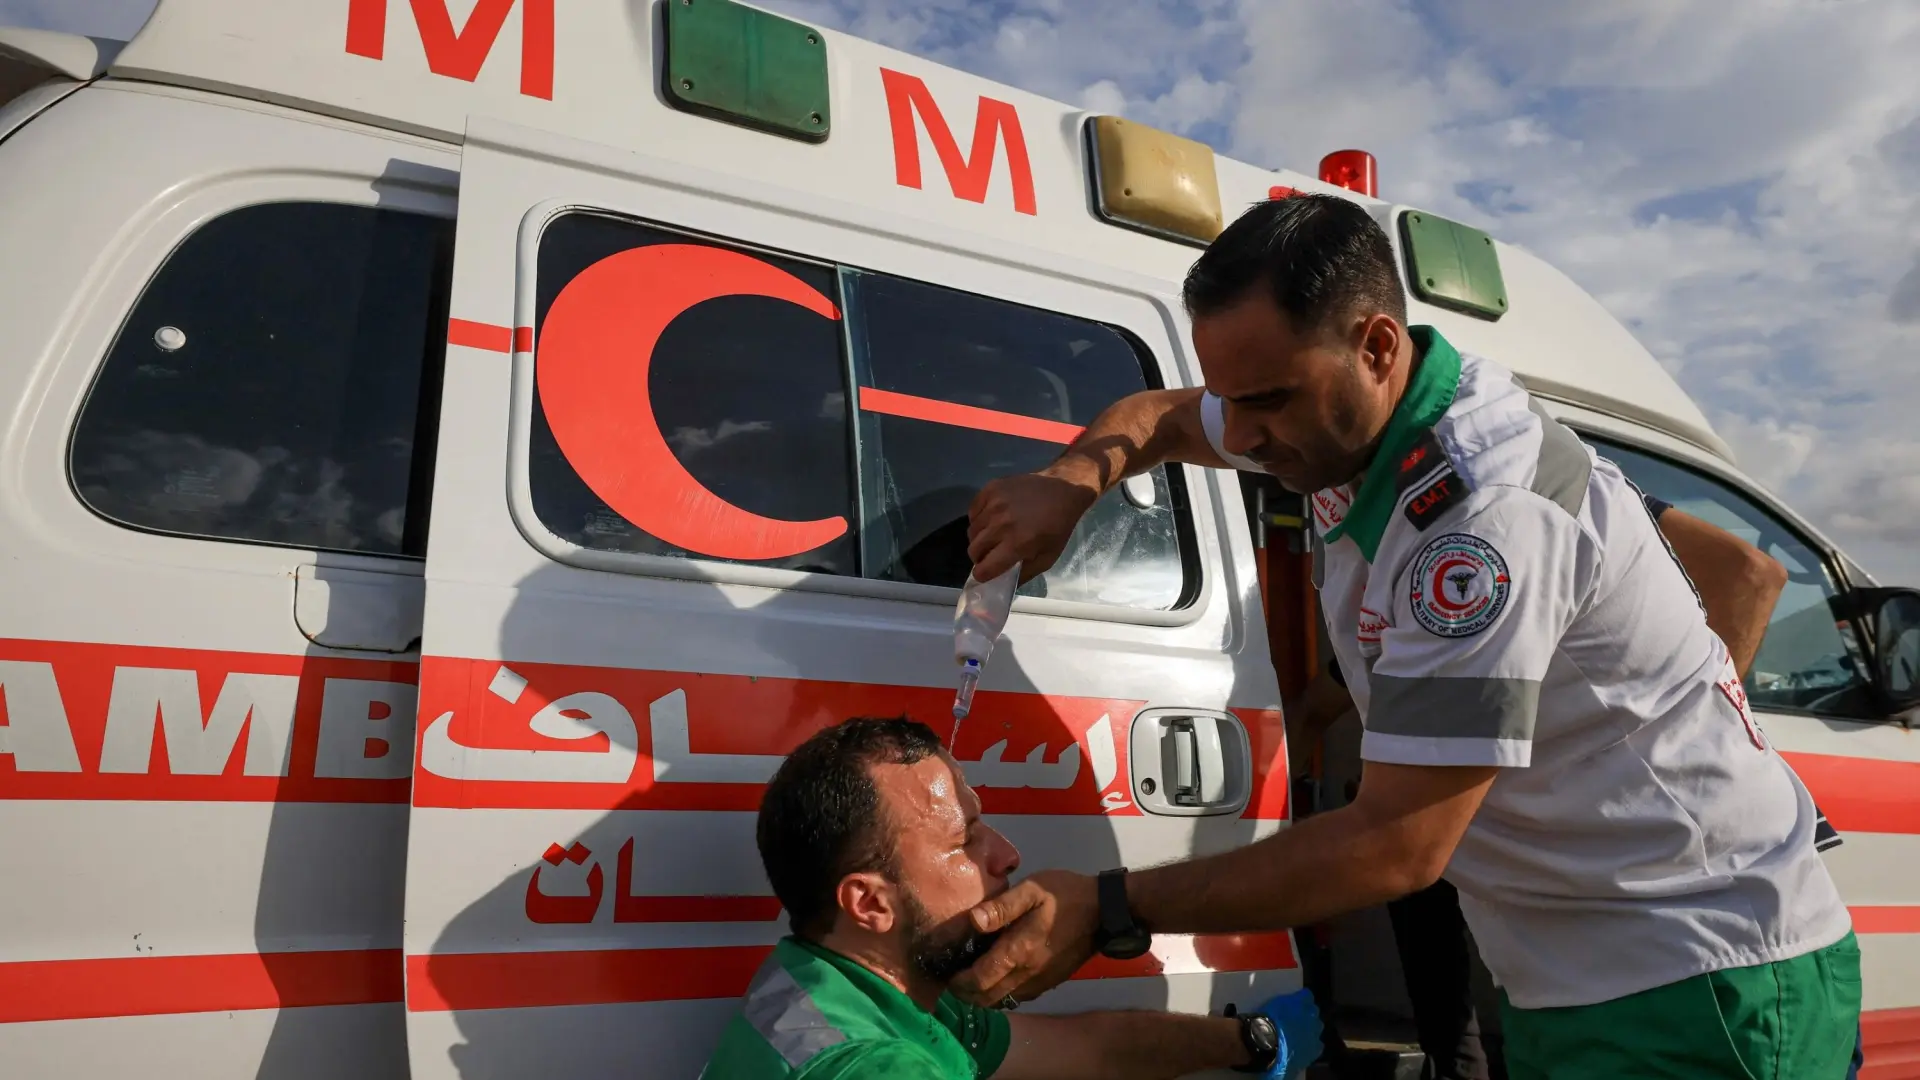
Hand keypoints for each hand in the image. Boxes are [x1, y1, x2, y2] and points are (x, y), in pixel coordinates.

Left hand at [949, 869, 1098, 1006]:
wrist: (1104, 912)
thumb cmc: (1065, 896)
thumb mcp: (1033, 890)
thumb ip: (1002, 906)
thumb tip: (972, 921)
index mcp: (1019, 952)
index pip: (979, 980)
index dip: (958, 982)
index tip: (946, 972)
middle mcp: (1027, 975)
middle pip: (987, 998)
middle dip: (965, 993)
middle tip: (952, 978)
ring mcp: (1039, 982)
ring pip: (1002, 1001)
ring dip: (981, 996)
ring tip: (969, 977)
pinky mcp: (1048, 983)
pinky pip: (1017, 997)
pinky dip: (999, 993)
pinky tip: (995, 975)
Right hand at [966, 468, 1101, 582]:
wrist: (1063, 488)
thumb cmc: (1058, 526)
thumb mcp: (1047, 557)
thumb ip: (1024, 574)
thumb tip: (1003, 585)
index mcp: (1017, 543)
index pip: (984, 568)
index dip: (983, 574)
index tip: (987, 573)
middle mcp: (1001, 524)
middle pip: (973, 550)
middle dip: (980, 557)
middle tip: (990, 555)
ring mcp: (994, 504)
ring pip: (971, 531)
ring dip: (979, 538)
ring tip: (992, 536)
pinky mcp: (991, 489)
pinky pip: (973, 512)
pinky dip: (978, 519)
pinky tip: (991, 519)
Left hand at [1251, 989, 1323, 1078]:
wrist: (1265, 1039)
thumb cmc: (1275, 1057)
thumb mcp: (1286, 1071)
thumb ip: (1293, 1068)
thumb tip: (1287, 1072)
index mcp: (1314, 1048)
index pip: (1317, 1045)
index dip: (1308, 1042)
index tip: (1300, 1041)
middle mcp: (1315, 1031)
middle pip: (1316, 1025)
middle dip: (1307, 1026)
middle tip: (1294, 1025)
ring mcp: (1308, 1015)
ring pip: (1313, 1010)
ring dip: (1305, 1011)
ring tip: (1294, 1011)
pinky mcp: (1298, 1001)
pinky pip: (1306, 996)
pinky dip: (1303, 996)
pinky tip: (1297, 998)